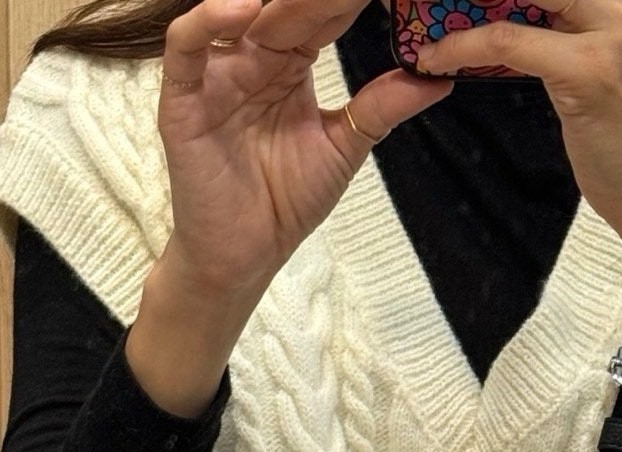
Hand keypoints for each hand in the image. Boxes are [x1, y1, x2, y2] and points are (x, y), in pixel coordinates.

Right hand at [156, 0, 454, 296]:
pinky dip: (208, 20)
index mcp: (289, 65)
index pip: (321, 14)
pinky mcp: (183, 100)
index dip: (348, 0)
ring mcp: (215, 76)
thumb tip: (438, 78)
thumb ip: (381, 107)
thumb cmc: (284, 202)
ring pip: (234, 12)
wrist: (244, 256)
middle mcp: (251, 59)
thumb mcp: (343, 148)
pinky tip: (246, 10)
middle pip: (284, 6)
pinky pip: (186, 46)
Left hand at [412, 0, 621, 231]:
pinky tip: (437, 57)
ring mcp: (617, 30)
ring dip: (462, 6)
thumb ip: (574, 22)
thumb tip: (518, 7)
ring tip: (428, 20)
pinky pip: (508, 42)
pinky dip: (463, 46)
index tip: (469, 0)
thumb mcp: (608, 57)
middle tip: (433, 1)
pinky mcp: (590, 70)